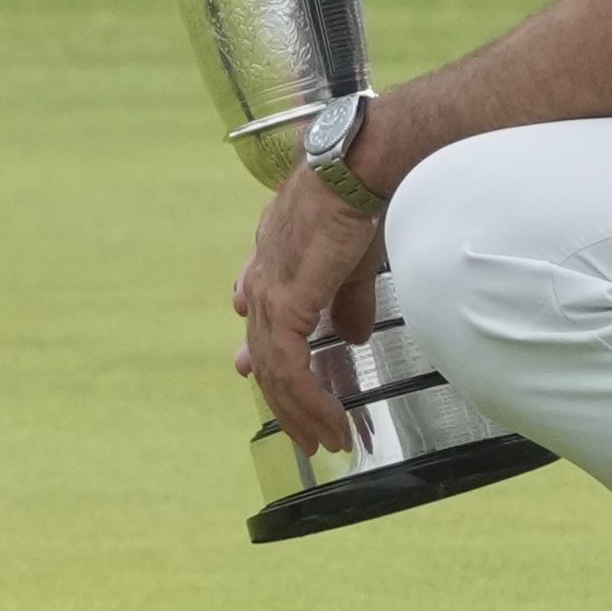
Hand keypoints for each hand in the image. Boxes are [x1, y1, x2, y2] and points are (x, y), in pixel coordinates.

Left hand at [232, 165, 387, 453]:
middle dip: (286, 402)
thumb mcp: (354, 259)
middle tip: (305, 436)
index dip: (261, 352)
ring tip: (324, 440)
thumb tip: (352, 335)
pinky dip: (310, 402)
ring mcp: (269, 295)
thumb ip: (348, 300)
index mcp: (274, 261)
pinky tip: (328, 421)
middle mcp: (263, 280)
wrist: (356, 170)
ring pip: (277, 373)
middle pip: (267, 356)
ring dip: (302, 412)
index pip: (262, 317)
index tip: (251, 373)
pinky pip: (291, 371)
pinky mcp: (285, 307)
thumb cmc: (360, 197)